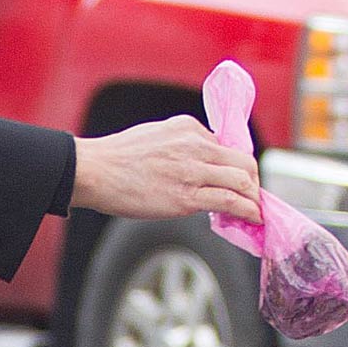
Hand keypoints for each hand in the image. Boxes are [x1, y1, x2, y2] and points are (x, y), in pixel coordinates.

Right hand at [71, 118, 260, 223]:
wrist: (94, 171)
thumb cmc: (116, 158)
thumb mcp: (155, 135)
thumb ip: (180, 144)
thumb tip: (197, 162)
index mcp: (188, 128)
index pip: (227, 146)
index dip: (236, 166)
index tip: (237, 180)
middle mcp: (196, 145)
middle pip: (243, 161)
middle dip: (252, 181)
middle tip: (250, 196)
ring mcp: (193, 170)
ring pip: (242, 181)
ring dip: (252, 198)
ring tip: (253, 211)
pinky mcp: (186, 196)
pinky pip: (229, 201)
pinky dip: (247, 210)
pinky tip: (251, 218)